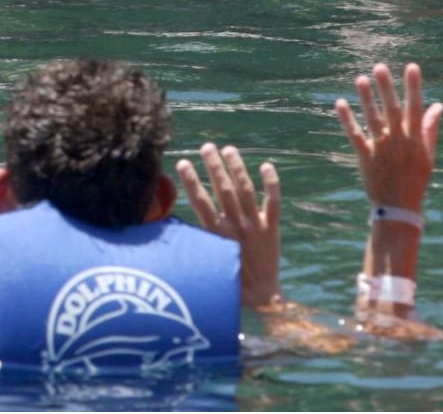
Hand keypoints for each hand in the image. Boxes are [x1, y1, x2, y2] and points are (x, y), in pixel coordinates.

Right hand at [176, 143, 281, 307]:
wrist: (262, 296)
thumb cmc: (229, 283)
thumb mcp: (207, 262)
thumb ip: (194, 243)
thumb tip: (169, 228)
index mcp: (217, 235)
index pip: (201, 202)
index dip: (191, 181)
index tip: (182, 163)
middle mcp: (236, 226)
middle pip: (223, 190)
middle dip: (214, 167)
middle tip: (206, 146)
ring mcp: (255, 225)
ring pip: (246, 190)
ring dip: (237, 168)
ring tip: (228, 149)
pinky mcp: (272, 228)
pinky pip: (273, 202)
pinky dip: (271, 184)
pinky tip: (266, 166)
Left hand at [334, 63, 441, 211]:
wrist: (399, 206)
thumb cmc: (416, 178)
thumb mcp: (428, 155)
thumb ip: (430, 129)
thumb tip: (437, 105)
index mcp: (415, 139)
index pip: (415, 108)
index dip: (414, 87)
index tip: (412, 67)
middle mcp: (398, 141)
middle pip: (392, 110)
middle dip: (387, 88)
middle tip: (380, 67)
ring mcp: (381, 148)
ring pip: (373, 119)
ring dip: (366, 99)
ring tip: (360, 79)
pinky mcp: (365, 156)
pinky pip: (355, 135)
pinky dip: (347, 119)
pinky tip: (340, 103)